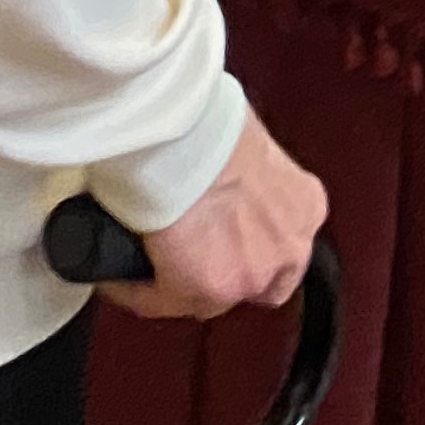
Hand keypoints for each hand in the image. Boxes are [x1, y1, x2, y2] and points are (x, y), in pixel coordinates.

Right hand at [109, 106, 325, 323]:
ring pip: (209, 297)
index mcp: (304, 206)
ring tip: (148, 264)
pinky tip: (119, 277)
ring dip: (180, 283)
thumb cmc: (216, 124)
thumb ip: (250, 171)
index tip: (227, 238)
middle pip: (256, 280)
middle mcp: (286, 250)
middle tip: (192, 255)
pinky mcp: (198, 291)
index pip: (283, 246)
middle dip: (227, 272)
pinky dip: (137, 291)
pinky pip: (159, 300)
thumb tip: (221, 171)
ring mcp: (246, 275)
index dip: (253, 244)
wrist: (188, 138)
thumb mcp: (254, 146)